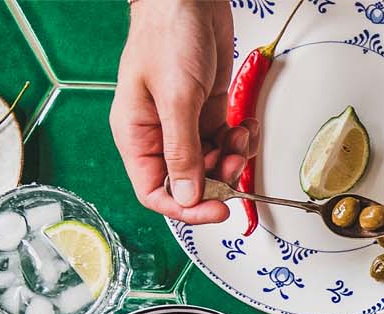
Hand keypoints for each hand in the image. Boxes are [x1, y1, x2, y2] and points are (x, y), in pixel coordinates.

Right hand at [111, 0, 254, 223]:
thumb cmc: (168, 35)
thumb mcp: (176, 97)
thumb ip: (182, 150)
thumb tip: (187, 196)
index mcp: (137, 135)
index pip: (155, 191)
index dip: (186, 208)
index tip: (217, 209)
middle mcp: (159, 133)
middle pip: (188, 182)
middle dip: (217, 179)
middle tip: (236, 162)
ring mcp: (185, 122)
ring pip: (212, 163)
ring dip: (233, 158)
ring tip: (242, 137)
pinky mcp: (207, 110)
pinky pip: (225, 141)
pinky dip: (241, 140)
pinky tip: (246, 125)